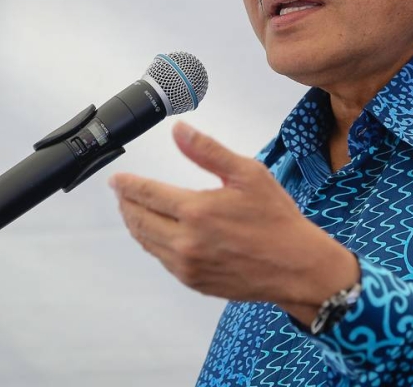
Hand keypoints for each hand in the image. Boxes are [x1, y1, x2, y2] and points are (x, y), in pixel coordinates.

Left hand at [110, 122, 358, 323]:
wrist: (296, 266)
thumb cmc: (276, 219)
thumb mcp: (248, 174)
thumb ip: (207, 151)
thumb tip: (178, 130)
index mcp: (197, 211)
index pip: (147, 194)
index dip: (127, 185)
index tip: (116, 180)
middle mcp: (186, 241)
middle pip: (139, 220)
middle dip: (126, 204)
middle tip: (122, 194)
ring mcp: (187, 265)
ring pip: (147, 242)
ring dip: (136, 224)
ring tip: (134, 211)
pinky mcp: (193, 281)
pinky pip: (162, 260)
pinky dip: (153, 244)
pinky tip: (158, 234)